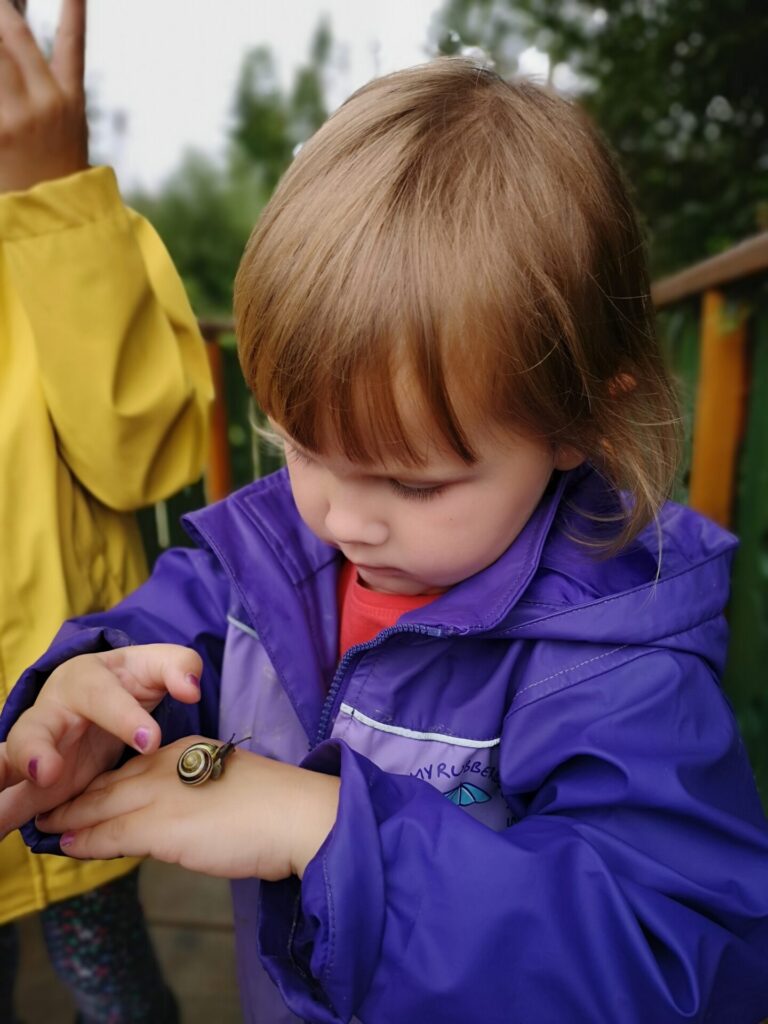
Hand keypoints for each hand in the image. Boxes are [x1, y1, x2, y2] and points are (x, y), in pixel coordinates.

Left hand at [0, 0, 87, 191]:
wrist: (54, 222)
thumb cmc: (57, 171)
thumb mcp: (68, 128)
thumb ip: (47, 87)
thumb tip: (17, 45)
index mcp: (70, 102)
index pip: (72, 43)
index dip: (73, 9)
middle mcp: (45, 104)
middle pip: (15, 36)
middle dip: (1, 12)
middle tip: (0, 6)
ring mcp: (16, 118)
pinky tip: (0, 104)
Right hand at [0, 644, 202, 835]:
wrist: (101, 697)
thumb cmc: (130, 681)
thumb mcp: (155, 666)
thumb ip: (177, 668)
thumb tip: (192, 688)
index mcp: (85, 679)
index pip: (102, 696)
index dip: (125, 718)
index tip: (151, 740)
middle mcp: (51, 711)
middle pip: (35, 727)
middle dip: (36, 749)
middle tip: (49, 772)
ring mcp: (37, 746)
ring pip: (11, 760)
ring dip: (6, 778)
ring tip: (3, 806)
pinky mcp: (34, 779)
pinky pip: (12, 793)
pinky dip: (2, 810)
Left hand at [36, 737, 340, 880]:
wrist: (295, 813)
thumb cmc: (277, 805)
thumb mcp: (230, 787)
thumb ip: (201, 795)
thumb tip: (188, 817)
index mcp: (189, 752)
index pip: (136, 767)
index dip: (109, 784)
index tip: (90, 797)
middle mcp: (167, 765)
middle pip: (111, 782)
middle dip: (80, 798)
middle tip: (53, 810)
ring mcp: (160, 793)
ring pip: (102, 805)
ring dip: (73, 817)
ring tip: (50, 826)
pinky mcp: (157, 825)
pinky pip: (109, 834)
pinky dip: (85, 841)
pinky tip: (68, 845)